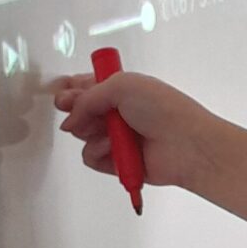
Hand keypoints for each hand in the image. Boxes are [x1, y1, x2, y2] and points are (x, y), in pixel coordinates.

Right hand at [51, 70, 210, 193]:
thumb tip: (70, 118)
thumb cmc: (163, 109)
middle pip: (80, 111)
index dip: (71, 88)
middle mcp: (118, 112)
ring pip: (83, 135)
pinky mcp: (117, 162)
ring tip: (108, 131)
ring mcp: (117, 137)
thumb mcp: (122, 86)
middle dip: (74, 109)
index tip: (61, 91)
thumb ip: (88, 96)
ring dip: (89, 132)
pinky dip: (98, 152)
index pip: (87, 86)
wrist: (185, 145)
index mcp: (122, 89)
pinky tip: (111, 148)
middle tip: (74, 109)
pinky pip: (91, 157)